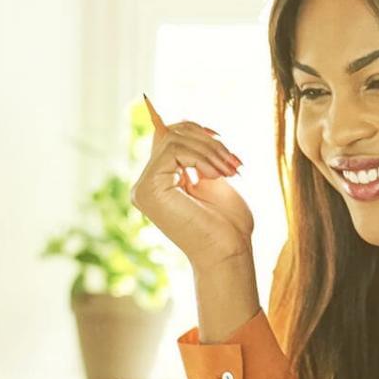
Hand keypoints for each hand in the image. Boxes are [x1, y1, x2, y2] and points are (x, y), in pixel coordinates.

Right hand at [129, 94, 254, 272]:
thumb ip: (197, 156)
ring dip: (210, 150)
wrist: (229, 253)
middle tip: (234, 162)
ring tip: (230, 171)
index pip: (167, 137)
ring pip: (173, 140)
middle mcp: (146, 184)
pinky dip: (201, 157)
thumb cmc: (228, 224)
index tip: (221, 138)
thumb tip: (185, 125)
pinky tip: (215, 176)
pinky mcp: (148, 189)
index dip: (193, 129)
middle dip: (207, 141)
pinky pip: (173, 151)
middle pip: (170, 134)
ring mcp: (144, 187)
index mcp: (160, 181)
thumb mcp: (214, 178)